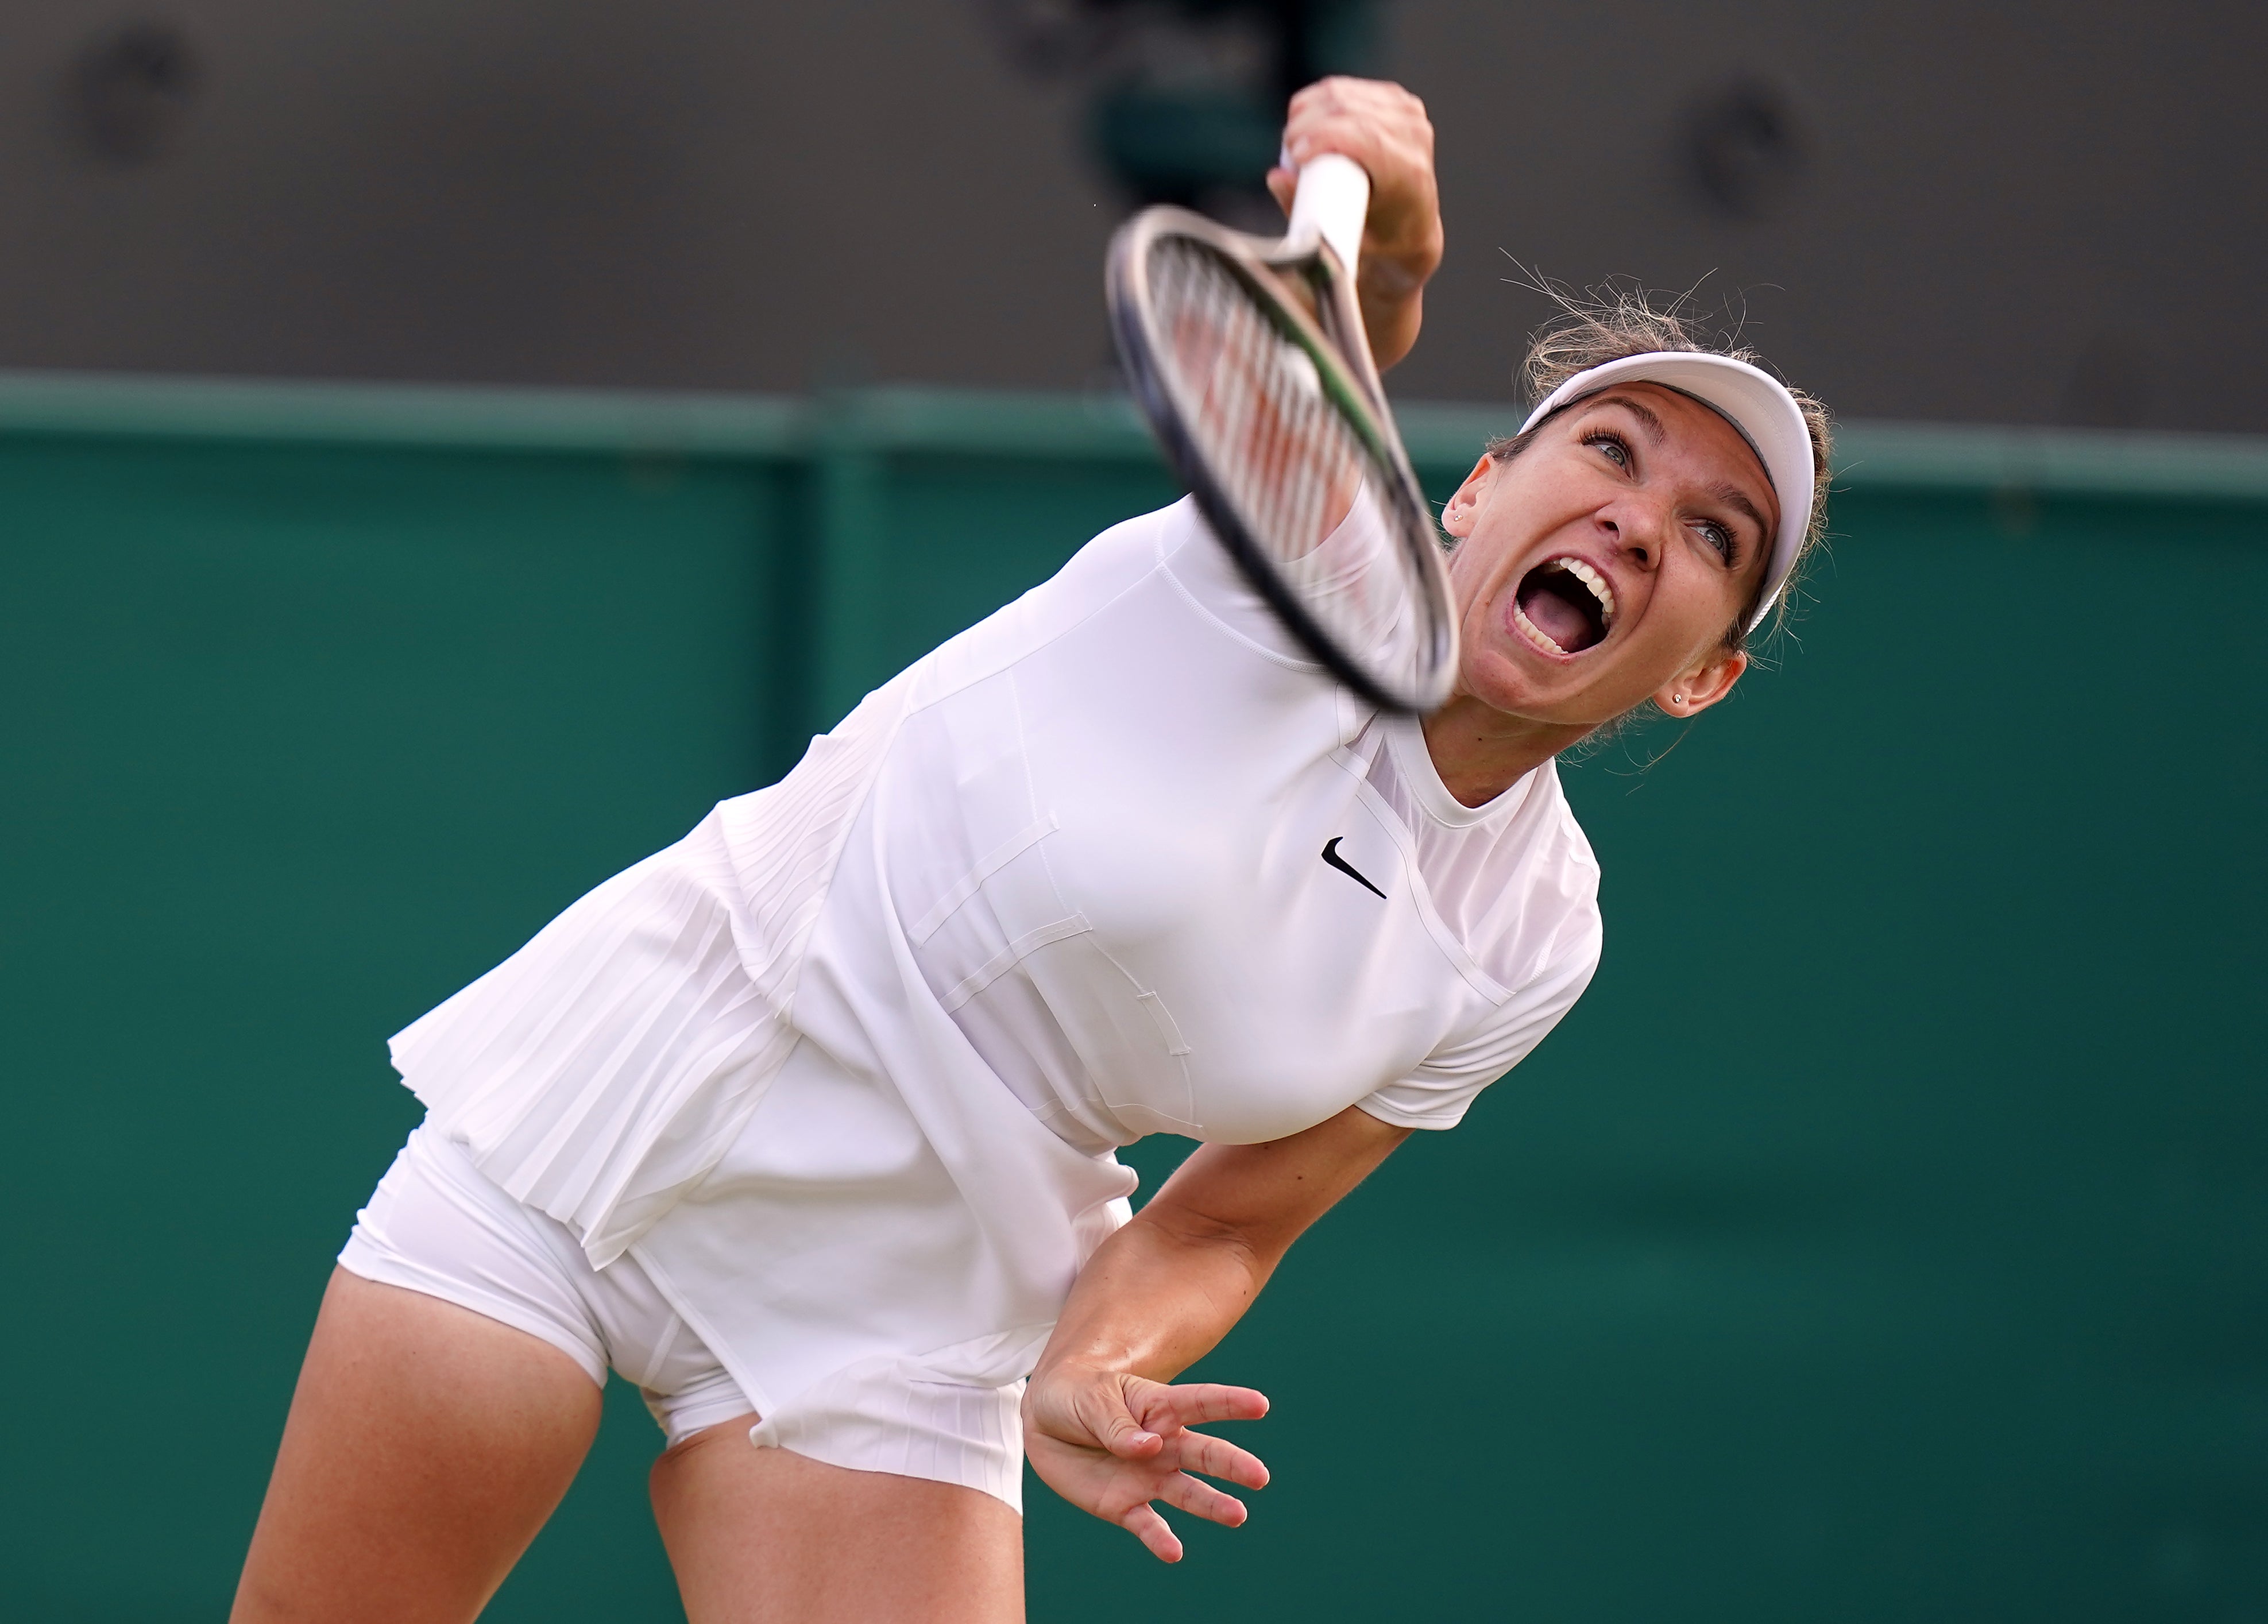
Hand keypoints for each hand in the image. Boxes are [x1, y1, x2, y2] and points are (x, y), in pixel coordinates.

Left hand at [1023, 1363, 1269, 1561]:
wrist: (1042, 1423)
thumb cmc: (1076, 1397)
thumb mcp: (1091, 1400)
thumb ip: (1118, 1425)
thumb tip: (1149, 1446)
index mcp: (1159, 1407)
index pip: (1201, 1403)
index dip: (1231, 1403)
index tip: (1260, 1405)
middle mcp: (1163, 1444)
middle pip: (1204, 1454)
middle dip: (1232, 1464)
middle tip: (1259, 1476)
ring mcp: (1148, 1476)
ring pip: (1187, 1492)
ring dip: (1211, 1504)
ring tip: (1237, 1515)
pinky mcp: (1126, 1505)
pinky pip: (1147, 1525)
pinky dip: (1160, 1539)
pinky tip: (1174, 1552)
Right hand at [1266, 77, 1443, 367]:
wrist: (1410, 232)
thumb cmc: (1375, 242)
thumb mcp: (1342, 240)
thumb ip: (1305, 210)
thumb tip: (1276, 177)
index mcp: (1408, 174)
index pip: (1366, 138)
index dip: (1323, 138)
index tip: (1295, 155)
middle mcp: (1414, 139)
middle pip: (1348, 110)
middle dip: (1306, 125)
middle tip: (1288, 153)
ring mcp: (1409, 115)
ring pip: (1342, 94)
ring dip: (1307, 113)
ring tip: (1295, 144)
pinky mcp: (1397, 101)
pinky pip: (1345, 88)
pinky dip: (1318, 102)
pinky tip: (1308, 121)